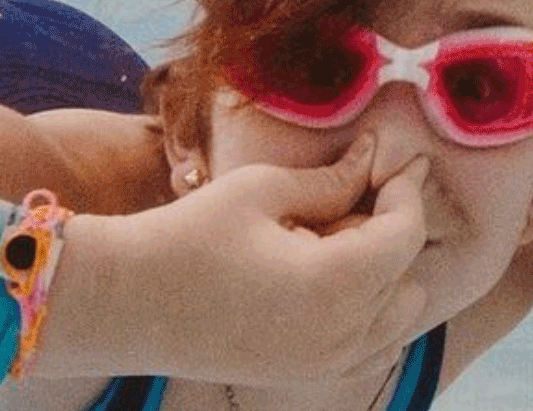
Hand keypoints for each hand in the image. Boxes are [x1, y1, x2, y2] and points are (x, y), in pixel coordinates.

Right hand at [80, 134, 429, 384]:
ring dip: (382, 277)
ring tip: (330, 243)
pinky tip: (326, 282)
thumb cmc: (186, 236)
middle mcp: (343, 335)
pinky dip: (367, 315)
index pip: (406, 233)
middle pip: (408, 276)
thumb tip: (375, 156)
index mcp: (336, 284)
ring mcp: (327, 364)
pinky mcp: (307, 376)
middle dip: (390, 234)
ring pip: (397, 317)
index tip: (391, 160)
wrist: (125, 303)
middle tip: (345, 202)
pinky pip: (371, 347)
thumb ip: (331, 180)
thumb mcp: (262, 190)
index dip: (404, 190)